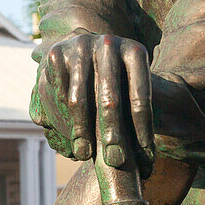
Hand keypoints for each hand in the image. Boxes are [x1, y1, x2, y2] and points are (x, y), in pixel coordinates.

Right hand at [33, 33, 153, 174]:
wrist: (91, 48)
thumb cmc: (122, 77)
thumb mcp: (138, 85)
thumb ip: (143, 112)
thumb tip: (149, 160)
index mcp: (136, 50)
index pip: (141, 98)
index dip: (142, 132)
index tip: (144, 161)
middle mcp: (108, 43)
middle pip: (110, 100)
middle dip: (112, 135)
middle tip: (115, 162)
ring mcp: (80, 45)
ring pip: (79, 100)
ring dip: (82, 132)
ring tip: (85, 156)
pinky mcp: (55, 52)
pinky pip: (58, 93)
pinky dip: (62, 116)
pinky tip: (69, 135)